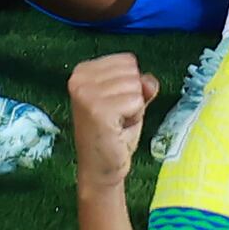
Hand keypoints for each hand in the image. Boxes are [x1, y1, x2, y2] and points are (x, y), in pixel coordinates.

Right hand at [70, 50, 157, 193]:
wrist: (101, 168)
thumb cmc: (114, 134)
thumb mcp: (130, 101)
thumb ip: (141, 84)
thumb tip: (149, 81)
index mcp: (83, 71)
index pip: (128, 61)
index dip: (130, 85)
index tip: (115, 105)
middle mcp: (79, 78)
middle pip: (132, 72)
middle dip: (133, 96)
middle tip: (117, 117)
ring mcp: (86, 94)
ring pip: (136, 86)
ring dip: (134, 108)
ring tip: (117, 123)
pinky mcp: (98, 110)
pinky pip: (136, 101)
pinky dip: (134, 117)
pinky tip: (118, 129)